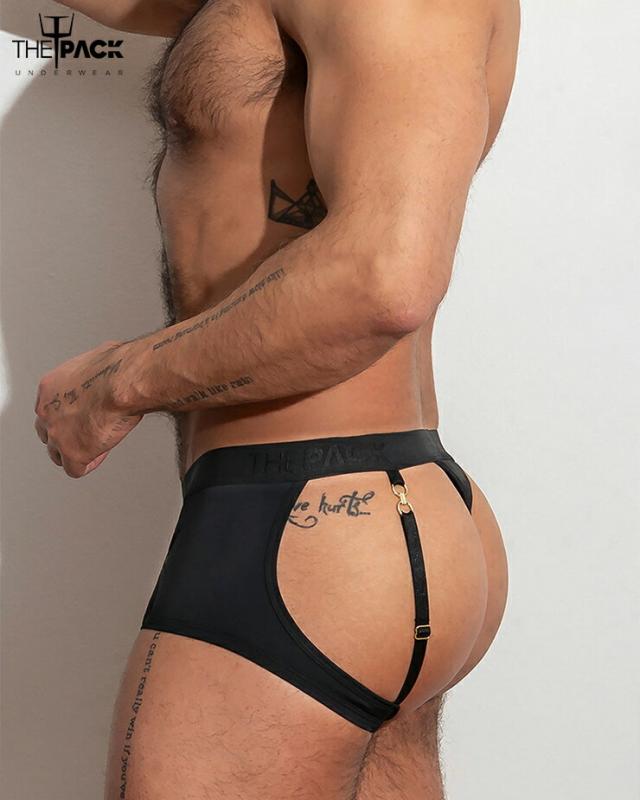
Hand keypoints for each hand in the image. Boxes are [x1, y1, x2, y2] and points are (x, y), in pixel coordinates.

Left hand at [34, 339, 142, 477]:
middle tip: (87, 434)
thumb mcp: (100, 361)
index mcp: (51, 387)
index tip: (85, 415)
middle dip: (66, 436)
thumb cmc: (118, 368)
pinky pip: (75, 469)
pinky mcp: (72, 452)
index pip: (50, 409)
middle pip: (47, 433)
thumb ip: (95, 373)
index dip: (69, 415)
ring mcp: (57, 433)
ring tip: (95, 448)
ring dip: (75, 453)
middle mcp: (47, 410)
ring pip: (57, 454)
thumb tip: (110, 371)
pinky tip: (100, 455)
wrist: (123, 381)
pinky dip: (89, 464)